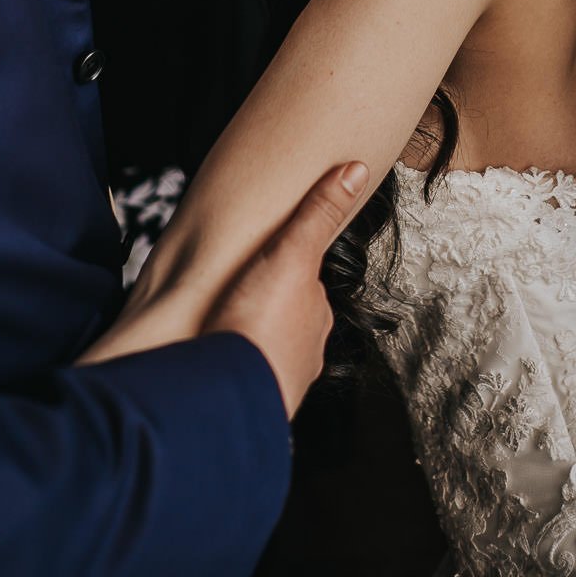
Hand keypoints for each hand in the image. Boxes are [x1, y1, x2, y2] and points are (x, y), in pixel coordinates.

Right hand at [201, 161, 369, 414]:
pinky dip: (236, 371)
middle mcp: (306, 351)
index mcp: (316, 315)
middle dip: (267, 311)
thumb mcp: (292, 254)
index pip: (306, 285)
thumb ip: (319, 215)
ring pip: (269, 354)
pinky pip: (247, 381)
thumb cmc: (259, 326)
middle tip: (238, 296)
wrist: (229, 397)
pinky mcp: (252, 405)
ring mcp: (280, 381)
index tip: (267, 265)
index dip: (285, 271)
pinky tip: (219, 367)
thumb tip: (356, 171)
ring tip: (224, 332)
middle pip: (288, 321)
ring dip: (251, 344)